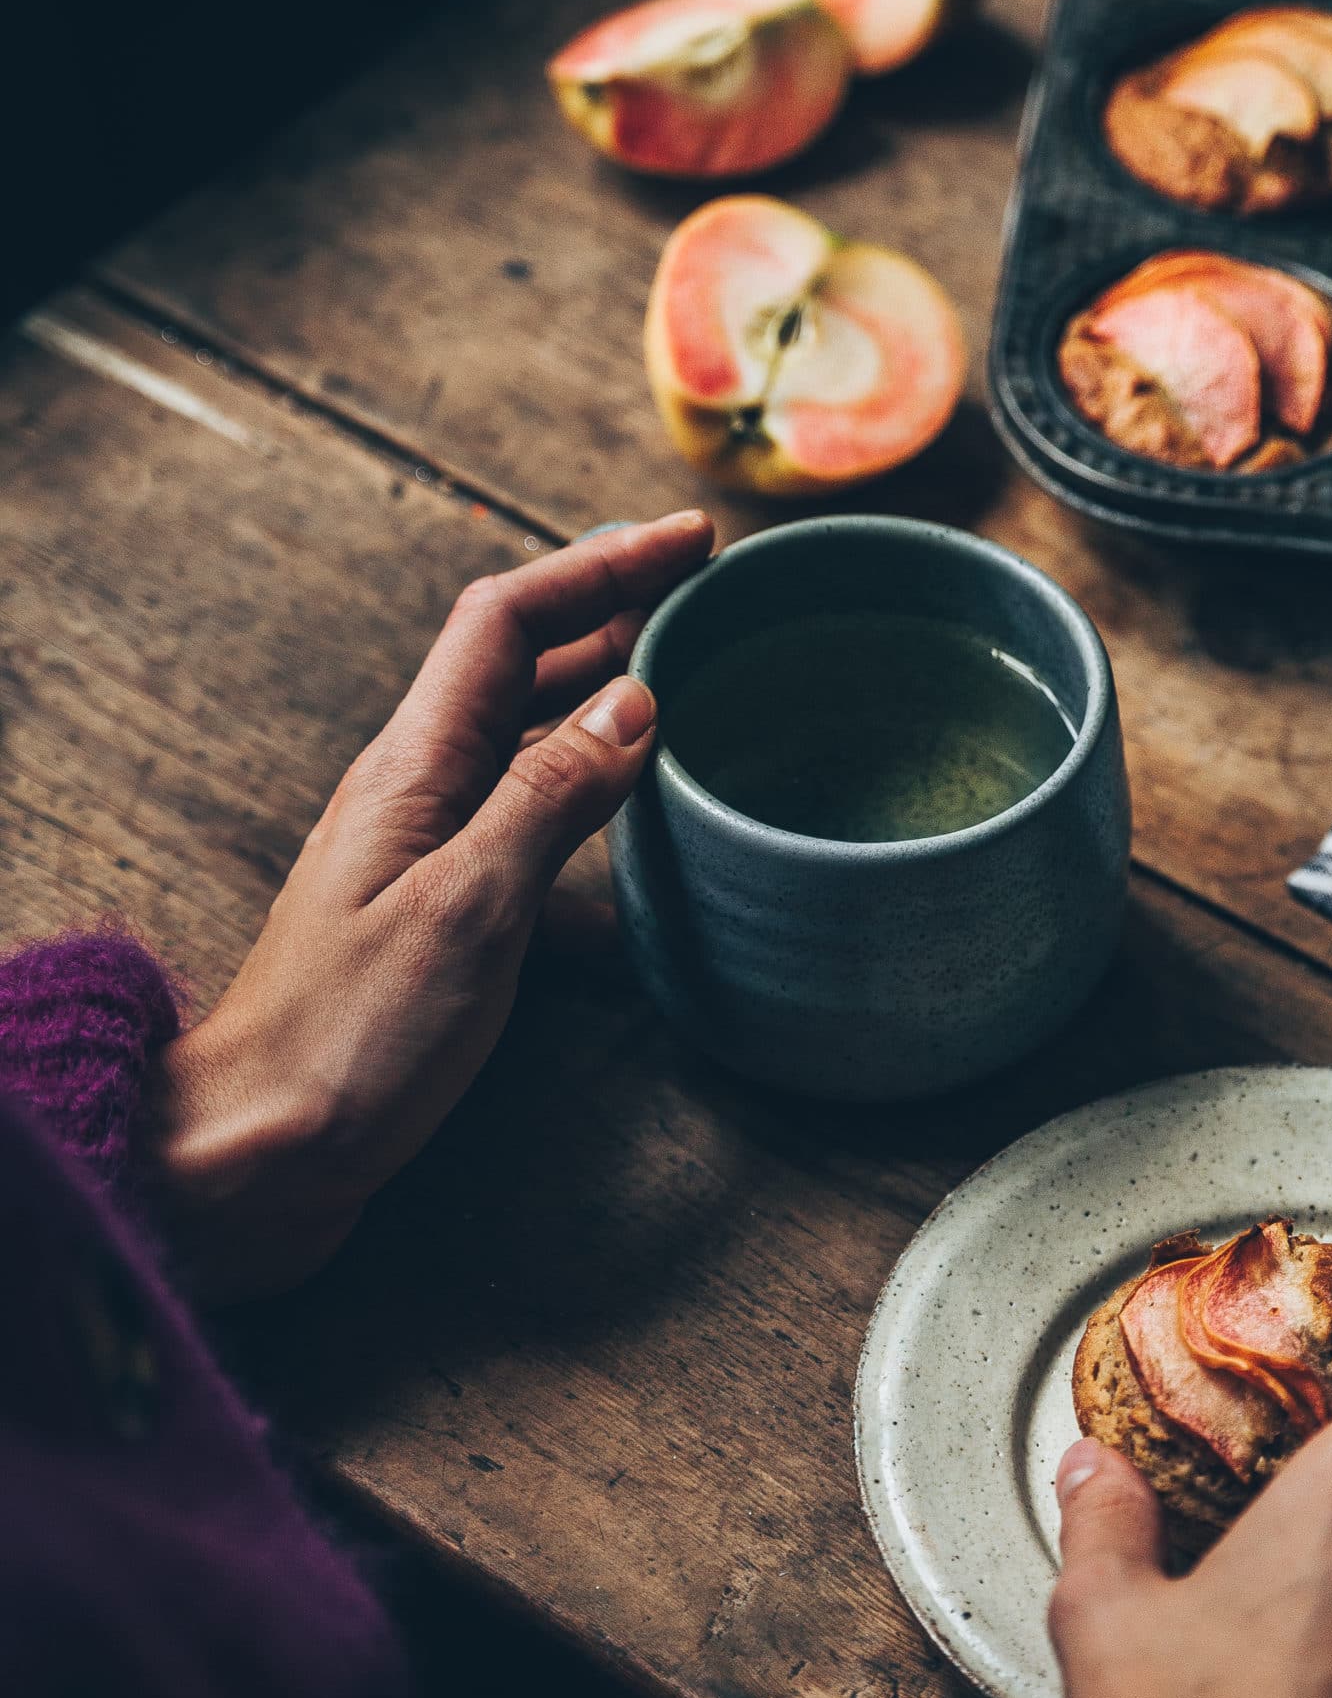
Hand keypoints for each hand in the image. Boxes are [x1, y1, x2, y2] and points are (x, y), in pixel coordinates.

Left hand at [149, 513, 712, 1297]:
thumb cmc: (348, 1042)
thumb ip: (552, 801)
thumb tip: (637, 702)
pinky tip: (644, 853)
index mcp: (414, 769)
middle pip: (519, 670)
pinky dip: (592, 818)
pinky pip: (529, 839)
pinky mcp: (439, 925)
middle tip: (706, 597)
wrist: (259, 1155)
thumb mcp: (468, 910)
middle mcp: (416, 796)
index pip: (507, 620)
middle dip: (612, 618)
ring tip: (687, 691)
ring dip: (604, 707)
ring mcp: (425, 859)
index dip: (600, 566)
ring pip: (528, 750)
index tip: (690, 542)